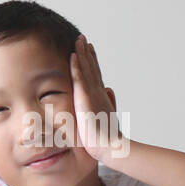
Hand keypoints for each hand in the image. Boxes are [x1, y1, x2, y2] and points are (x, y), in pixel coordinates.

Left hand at [70, 34, 126, 160]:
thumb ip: (108, 102)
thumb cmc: (108, 137)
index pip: (95, 74)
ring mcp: (92, 94)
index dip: (93, 61)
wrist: (111, 147)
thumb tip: (109, 90)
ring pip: (87, 69)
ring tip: (79, 40)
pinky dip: (77, 65)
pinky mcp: (86, 98)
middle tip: (84, 38)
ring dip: (82, 53)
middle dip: (88, 52)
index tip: (90, 48)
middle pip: (92, 67)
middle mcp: (98, 92)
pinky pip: (80, 78)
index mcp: (101, 96)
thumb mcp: (107, 116)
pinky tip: (73, 55)